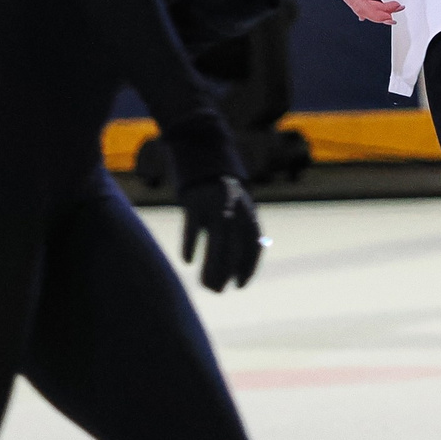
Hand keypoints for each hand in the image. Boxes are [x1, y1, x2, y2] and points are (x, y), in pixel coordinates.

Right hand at [179, 176, 264, 290]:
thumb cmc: (219, 184)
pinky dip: (191, 245)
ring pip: (217, 241)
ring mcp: (215, 204)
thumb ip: (239, 226)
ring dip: (213, 266)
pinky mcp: (194, 200)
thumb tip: (239, 260)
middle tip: (219, 291)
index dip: (248, 266)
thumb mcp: (236, 202)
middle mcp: (234, 208)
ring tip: (206, 286)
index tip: (240, 284)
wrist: (202, 148)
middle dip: (229, 271)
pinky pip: (194, 227)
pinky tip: (188, 260)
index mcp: (247, 209)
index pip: (253, 243)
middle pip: (235, 246)